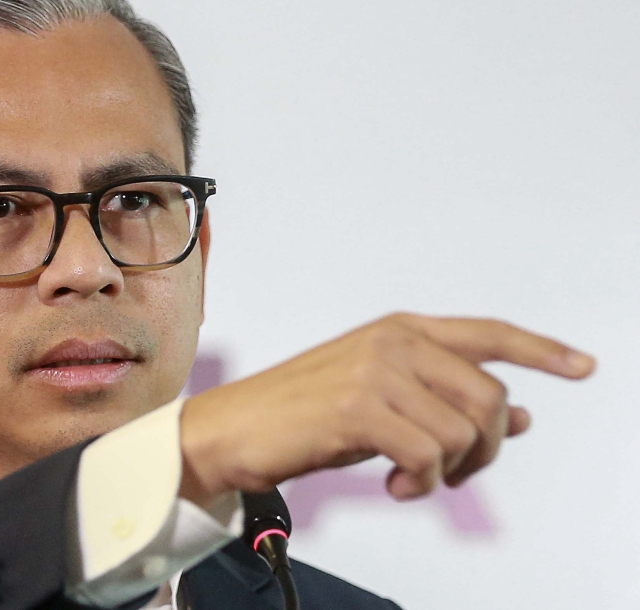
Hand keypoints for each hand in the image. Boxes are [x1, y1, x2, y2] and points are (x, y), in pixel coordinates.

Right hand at [179, 313, 594, 503]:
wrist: (231, 429)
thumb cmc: (301, 415)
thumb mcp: (382, 404)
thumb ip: (444, 402)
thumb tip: (517, 418)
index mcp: (398, 330)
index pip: (488, 333)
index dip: (542, 349)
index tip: (582, 367)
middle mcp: (392, 340)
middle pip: (488, 395)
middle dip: (487, 447)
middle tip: (457, 472)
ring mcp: (374, 369)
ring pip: (463, 431)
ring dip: (448, 472)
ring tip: (411, 479)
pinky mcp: (357, 405)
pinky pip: (428, 454)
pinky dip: (421, 483)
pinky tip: (395, 484)